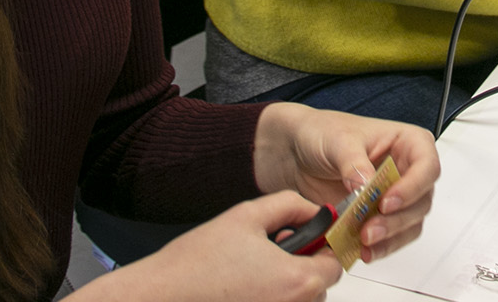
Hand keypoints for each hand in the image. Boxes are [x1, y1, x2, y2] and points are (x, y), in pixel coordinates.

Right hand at [90, 191, 340, 301]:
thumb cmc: (199, 260)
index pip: (335, 265)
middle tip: (275, 250)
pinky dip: (270, 297)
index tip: (306, 238)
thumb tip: (313, 210)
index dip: (322, 247)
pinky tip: (243, 286)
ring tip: (254, 268)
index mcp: (298, 280)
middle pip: (318, 286)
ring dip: (287, 284)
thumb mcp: (248, 215)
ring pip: (300, 300)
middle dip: (304, 266)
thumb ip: (289, 205)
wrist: (162, 294)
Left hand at [252, 104, 438, 262]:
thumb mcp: (338, 140)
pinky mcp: (378, 218)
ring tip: (364, 241)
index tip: (386, 201)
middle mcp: (406, 171)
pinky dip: (379, 247)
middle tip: (371, 228)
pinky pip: (391, 239)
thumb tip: (367, 186)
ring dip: (390, 238)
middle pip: (421, 201)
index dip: (413, 187)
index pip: (427, 167)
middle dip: (397, 219)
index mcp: (407, 143)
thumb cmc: (322, 132)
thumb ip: (354, 163)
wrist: (295, 152)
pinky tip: (362, 250)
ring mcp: (394, 197)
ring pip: (410, 224)